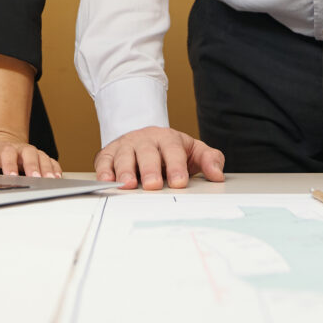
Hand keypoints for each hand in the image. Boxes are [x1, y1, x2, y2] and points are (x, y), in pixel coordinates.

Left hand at [0, 133, 58, 177]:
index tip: (11, 176)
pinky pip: (50, 162)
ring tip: (50, 180)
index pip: (6, 153)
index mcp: (0, 148)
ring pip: (41, 157)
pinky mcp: (38, 159)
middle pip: (29, 153)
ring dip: (46, 168)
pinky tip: (57, 179)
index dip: (10, 163)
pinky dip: (55, 169)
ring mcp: (30, 153)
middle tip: (36, 178)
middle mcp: (18, 149)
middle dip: (33, 165)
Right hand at [93, 126, 225, 190]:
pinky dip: (104, 171)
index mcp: (168, 138)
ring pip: (124, 155)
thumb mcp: (193, 151)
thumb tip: (218, 175)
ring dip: (125, 170)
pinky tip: (107, 181)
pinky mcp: (109, 153)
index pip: (173, 150)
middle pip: (147, 152)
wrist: (145, 137)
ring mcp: (126, 145)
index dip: (176, 166)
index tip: (179, 182)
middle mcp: (145, 139)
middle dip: (150, 169)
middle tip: (153, 185)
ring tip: (129, 185)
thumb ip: (209, 160)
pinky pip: (104, 161)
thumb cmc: (171, 150)